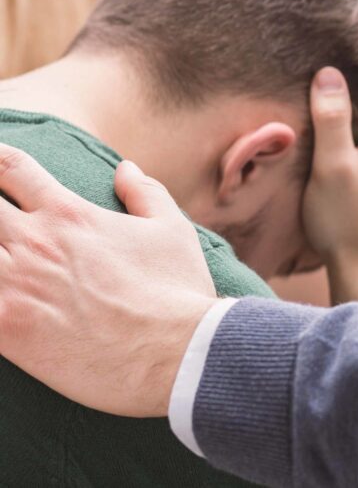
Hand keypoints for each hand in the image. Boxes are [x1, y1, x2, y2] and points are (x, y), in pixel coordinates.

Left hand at [0, 145, 216, 417]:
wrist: (176, 353)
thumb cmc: (177, 291)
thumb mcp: (172, 230)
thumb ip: (145, 192)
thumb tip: (125, 168)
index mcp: (69, 213)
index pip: (11, 167)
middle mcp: (34, 242)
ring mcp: (13, 286)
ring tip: (1, 264)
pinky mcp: (6, 330)